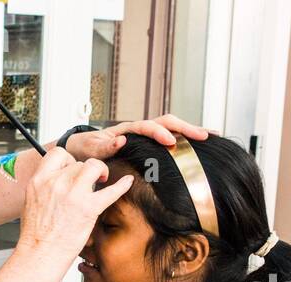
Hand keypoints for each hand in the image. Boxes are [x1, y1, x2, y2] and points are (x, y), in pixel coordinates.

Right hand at [16, 149, 133, 261]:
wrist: (38, 256)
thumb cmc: (35, 236)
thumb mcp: (30, 203)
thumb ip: (44, 188)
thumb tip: (55, 181)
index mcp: (39, 181)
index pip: (58, 154)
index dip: (69, 160)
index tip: (72, 170)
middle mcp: (55, 183)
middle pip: (78, 163)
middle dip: (84, 172)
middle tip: (88, 183)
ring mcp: (73, 194)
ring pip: (94, 167)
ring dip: (100, 172)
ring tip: (102, 181)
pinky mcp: (88, 208)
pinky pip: (111, 190)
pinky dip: (122, 186)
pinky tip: (127, 183)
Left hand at [67, 114, 210, 161]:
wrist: (79, 149)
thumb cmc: (84, 149)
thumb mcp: (89, 149)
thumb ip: (104, 147)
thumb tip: (122, 141)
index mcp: (126, 129)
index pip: (147, 127)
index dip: (159, 133)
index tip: (170, 142)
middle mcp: (138, 129)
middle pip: (167, 122)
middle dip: (186, 128)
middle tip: (204, 136)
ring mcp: (144, 136)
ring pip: (171, 128)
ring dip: (190, 131)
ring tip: (211, 136)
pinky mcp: (147, 144)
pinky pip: (168, 139)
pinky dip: (184, 141)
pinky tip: (198, 147)